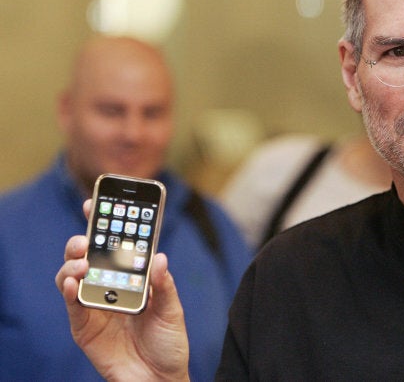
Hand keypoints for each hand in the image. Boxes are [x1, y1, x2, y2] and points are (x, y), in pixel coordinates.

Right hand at [55, 200, 189, 380]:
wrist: (159, 379)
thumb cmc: (169, 342)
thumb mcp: (173, 310)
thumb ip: (164, 285)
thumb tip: (159, 257)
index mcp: (132, 277)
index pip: (115, 244)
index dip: (104, 222)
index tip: (96, 201)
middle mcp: (110, 285)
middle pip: (88, 254)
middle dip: (84, 239)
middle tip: (87, 235)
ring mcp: (94, 304)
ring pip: (73, 275)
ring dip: (73, 263)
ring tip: (83, 262)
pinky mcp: (84, 326)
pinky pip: (72, 304)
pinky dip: (69, 291)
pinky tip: (74, 282)